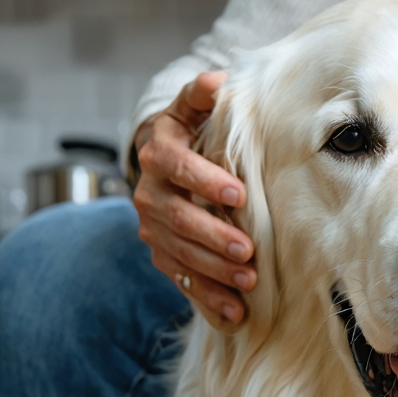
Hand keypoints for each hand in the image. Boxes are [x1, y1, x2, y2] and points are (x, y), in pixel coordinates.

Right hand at [132, 72, 253, 331]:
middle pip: (177, 218)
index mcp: (159, 153)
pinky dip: (207, 300)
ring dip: (212, 271)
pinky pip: (182, 281)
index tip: (239, 193)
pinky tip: (234, 316)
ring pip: (178, 253)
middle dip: (213, 236)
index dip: (205, 179)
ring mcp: (154, 229)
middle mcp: (149, 193)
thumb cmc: (192, 132)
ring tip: (248, 283)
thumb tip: (220, 80)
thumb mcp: (194, 108)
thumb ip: (205, 95)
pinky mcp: (163, 255)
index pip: (176, 166)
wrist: (163, 160)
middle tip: (248, 252)